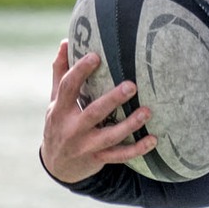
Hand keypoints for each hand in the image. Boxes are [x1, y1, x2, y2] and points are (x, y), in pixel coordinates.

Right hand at [42, 40, 155, 181]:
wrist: (57, 165)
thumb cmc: (60, 123)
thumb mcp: (55, 101)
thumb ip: (60, 73)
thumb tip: (66, 42)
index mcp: (60, 110)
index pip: (68, 87)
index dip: (80, 71)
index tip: (96, 56)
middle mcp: (72, 128)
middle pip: (93, 113)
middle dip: (112, 100)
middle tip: (131, 86)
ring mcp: (86, 146)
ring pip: (110, 136)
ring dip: (130, 125)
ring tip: (148, 111)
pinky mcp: (98, 159)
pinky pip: (120, 156)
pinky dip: (137, 149)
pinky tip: (153, 140)